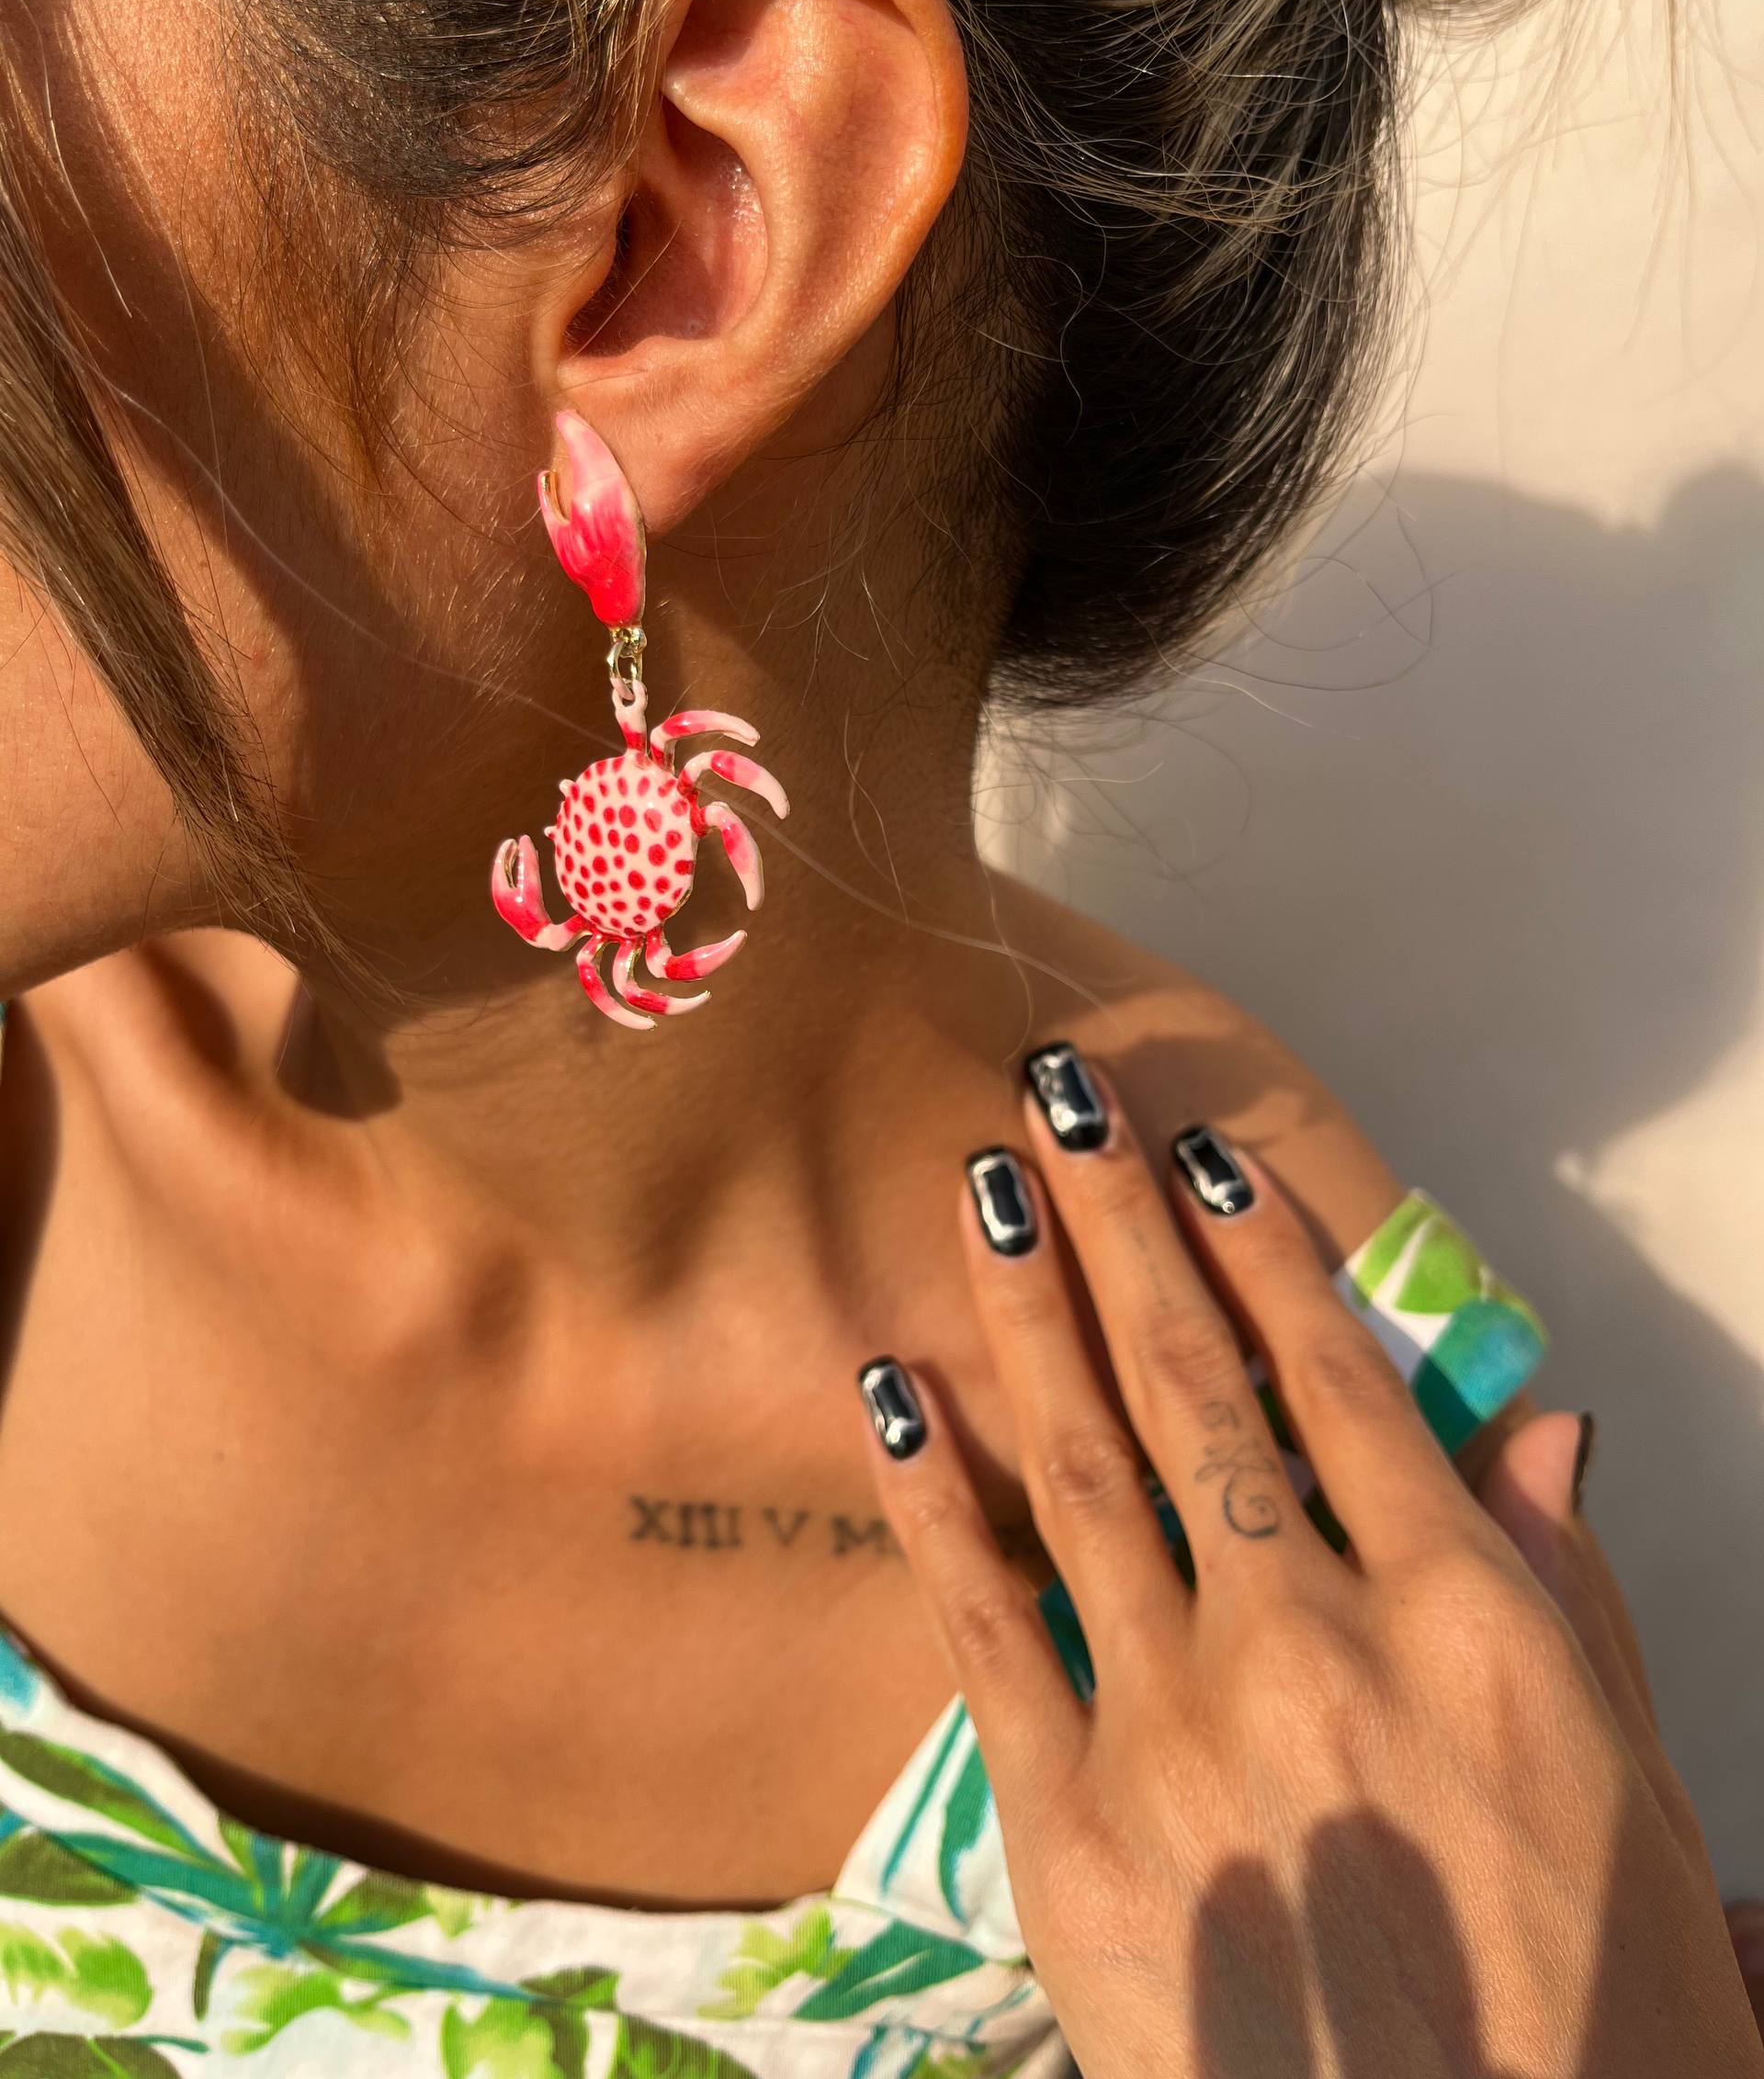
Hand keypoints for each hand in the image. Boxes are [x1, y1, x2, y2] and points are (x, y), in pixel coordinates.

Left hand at [856, 1051, 1760, 2078]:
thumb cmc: (1595, 2017)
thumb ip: (1560, 1592)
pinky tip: (894, 1386)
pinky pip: (990, 1627)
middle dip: (1120, 1225)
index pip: (1342, 1384)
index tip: (1203, 1156)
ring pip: (1087, 1467)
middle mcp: (1316, 1643)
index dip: (1265, 1254)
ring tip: (983, 1189)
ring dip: (1026, 1310)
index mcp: (1465, 1624)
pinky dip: (936, 1497)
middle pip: (1197, 1386)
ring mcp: (1182, 1729)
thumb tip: (1536, 1430)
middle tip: (1059, 1099)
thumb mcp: (1627, 1787)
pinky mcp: (1073, 1829)